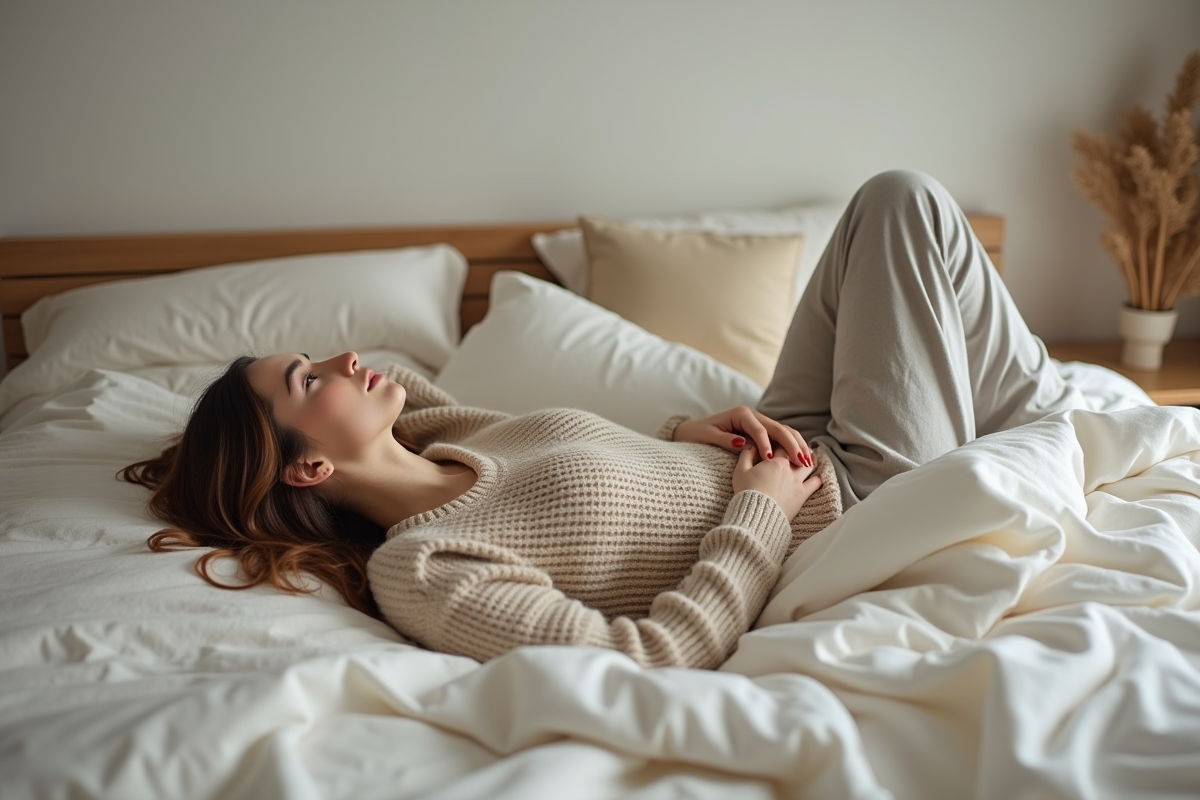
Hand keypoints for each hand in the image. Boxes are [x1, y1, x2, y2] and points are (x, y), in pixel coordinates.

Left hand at [672, 406, 812, 467]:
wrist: (692, 430)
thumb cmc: (698, 434)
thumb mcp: (708, 437)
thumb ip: (725, 440)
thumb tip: (742, 443)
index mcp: (741, 414)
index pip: (759, 429)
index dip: (766, 444)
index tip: (771, 459)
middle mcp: (753, 415)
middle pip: (778, 428)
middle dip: (791, 444)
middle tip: (801, 461)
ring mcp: (759, 421)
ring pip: (783, 431)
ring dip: (797, 445)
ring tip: (808, 460)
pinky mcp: (762, 430)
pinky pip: (780, 437)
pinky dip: (793, 445)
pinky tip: (803, 457)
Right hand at [732, 443, 821, 520]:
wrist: (756, 516)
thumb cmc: (747, 493)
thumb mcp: (740, 471)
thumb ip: (747, 454)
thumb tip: (752, 445)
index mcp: (775, 461)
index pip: (780, 445)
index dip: (778, 443)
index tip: (777, 445)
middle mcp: (789, 469)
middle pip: (796, 453)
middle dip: (794, 450)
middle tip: (794, 449)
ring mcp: (798, 482)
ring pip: (809, 465)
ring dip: (808, 460)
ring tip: (807, 459)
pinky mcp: (802, 495)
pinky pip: (816, 483)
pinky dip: (818, 478)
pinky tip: (818, 476)